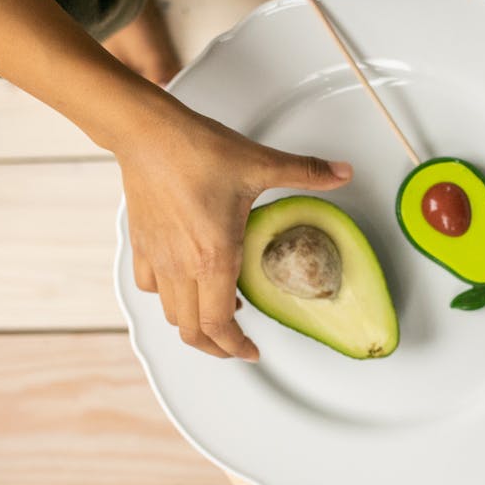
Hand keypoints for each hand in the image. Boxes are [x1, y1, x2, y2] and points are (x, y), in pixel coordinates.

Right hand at [119, 108, 351, 359]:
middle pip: (192, 329)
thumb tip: (342, 172)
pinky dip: (167, 296)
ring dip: (193, 323)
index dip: (235, 347)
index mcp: (213, 257)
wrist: (147, 132)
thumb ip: (306, 172)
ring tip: (216, 313)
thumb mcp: (260, 163)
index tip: (250, 351)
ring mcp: (158, 257)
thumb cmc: (196, 150)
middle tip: (237, 343)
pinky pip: (149, 285)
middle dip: (216, 345)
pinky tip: (182, 283)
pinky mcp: (142, 243)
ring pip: (169, 312)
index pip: (218, 324)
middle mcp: (181, 266)